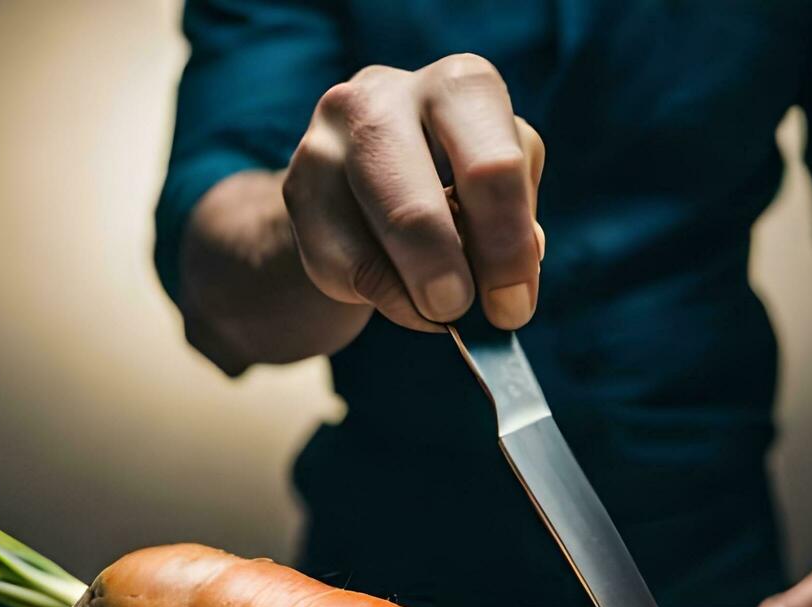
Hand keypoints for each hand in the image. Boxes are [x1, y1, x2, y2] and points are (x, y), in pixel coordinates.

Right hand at [283, 54, 544, 332]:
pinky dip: (381, 295)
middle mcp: (388, 97)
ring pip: (373, 233)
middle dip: (444, 270)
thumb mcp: (496, 191)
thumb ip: (512, 227)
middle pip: (419, 202)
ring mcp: (330, 139)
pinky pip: (343, 263)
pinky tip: (399, 296)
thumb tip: (510, 280)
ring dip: (412, 290)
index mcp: (461, 87)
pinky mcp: (299, 188)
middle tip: (458, 311)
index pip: (495, 167)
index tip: (513, 307)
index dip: (508, 247)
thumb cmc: (453, 185)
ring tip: (435, 314)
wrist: (366, 183)